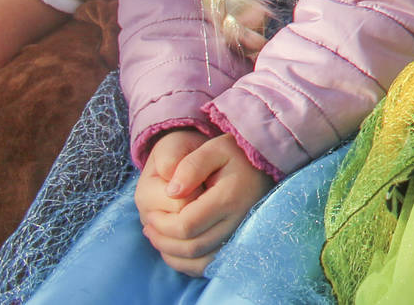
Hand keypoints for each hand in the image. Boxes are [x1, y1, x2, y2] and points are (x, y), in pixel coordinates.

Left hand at [135, 133, 271, 273]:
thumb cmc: (235, 153)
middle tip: (149, 225)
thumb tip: (171, 193)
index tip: (150, 214)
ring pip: (199, 260)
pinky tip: (174, 248)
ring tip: (158, 236)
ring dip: (172, 253)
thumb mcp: (214, 148)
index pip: (186, 226)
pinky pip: (209, 265)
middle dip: (163, 240)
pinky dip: (187, 263)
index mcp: (230, 198)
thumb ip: (191, 166)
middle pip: (191, 247)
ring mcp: (241, 235)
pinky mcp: (239, 243)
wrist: (265, 164)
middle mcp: (238, 222)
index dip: (162, 224)